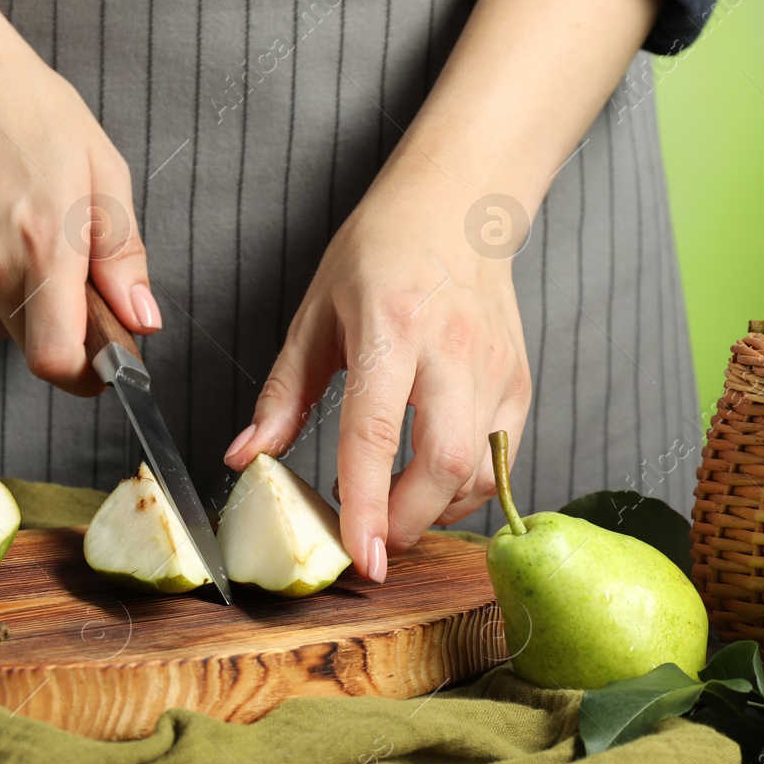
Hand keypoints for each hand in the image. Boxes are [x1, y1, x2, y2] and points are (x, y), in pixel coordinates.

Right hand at [0, 14, 157, 394]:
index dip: (85, 375)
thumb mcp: (102, 172)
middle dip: (61, 327)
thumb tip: (141, 319)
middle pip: (32, 345)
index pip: (56, 360)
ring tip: (22, 230)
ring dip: (22, 301)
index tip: (104, 363)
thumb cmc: (28, 110)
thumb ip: (124, 256)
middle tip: (69, 269)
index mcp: (43, 245)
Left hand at [222, 0, 659, 581]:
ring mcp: (496, 371)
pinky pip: (497, 462)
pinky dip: (462, 490)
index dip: (365, 503)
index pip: (376, 432)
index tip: (357, 556)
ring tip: (392, 511)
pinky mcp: (520, 386)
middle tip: (370, 545)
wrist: (460, 206)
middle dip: (406, 522)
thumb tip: (243, 459)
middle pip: (445, 465)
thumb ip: (283, 395)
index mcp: (390, 328)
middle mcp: (452, 351)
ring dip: (434, 511)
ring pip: (479, 473)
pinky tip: (427, 485)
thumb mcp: (314, 314)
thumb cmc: (380, 253)